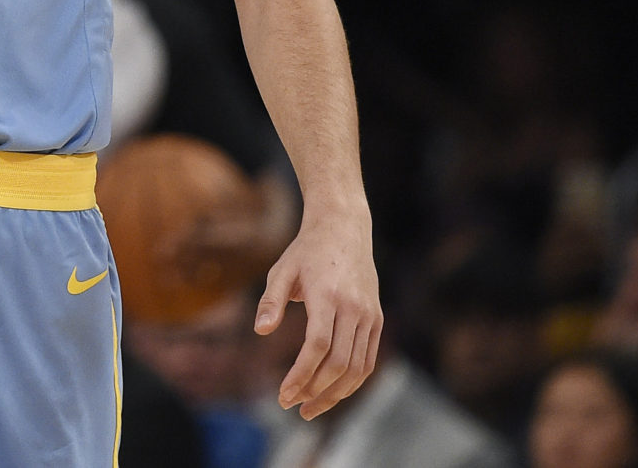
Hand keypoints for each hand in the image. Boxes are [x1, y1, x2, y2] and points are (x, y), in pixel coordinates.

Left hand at [256, 206, 382, 418]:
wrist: (344, 229)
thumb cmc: (306, 251)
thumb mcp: (281, 270)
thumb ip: (270, 301)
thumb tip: (260, 331)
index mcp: (328, 295)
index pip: (318, 345)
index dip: (301, 374)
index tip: (283, 394)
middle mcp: (354, 308)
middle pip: (339, 363)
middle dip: (315, 390)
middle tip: (291, 406)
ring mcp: (369, 315)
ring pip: (357, 367)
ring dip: (334, 393)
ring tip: (309, 407)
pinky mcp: (377, 320)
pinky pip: (368, 360)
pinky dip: (352, 381)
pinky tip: (332, 392)